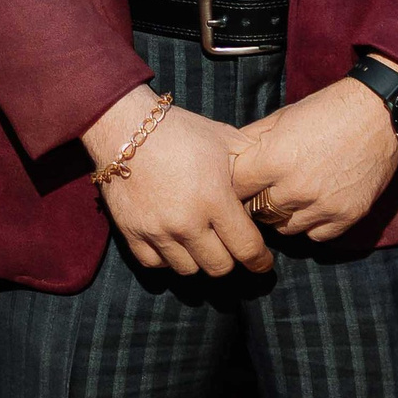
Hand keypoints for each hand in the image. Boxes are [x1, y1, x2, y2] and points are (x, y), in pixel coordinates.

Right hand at [84, 86, 272, 278]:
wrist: (124, 127)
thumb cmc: (180, 131)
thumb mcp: (225, 139)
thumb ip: (252, 163)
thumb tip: (274, 180)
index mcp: (214, 199)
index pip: (246, 248)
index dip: (260, 260)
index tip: (263, 263)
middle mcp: (186, 222)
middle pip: (219, 267)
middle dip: (231, 260)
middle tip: (230, 248)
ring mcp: (157, 230)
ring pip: (188, 270)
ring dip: (199, 260)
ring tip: (202, 244)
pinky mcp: (131, 232)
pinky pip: (155, 264)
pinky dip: (167, 259)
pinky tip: (174, 243)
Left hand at [228, 77, 397, 240]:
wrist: (379, 113)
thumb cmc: (327, 110)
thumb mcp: (281, 118)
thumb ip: (251, 141)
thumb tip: (226, 159)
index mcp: (274, 160)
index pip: (234, 189)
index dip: (234, 186)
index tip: (240, 183)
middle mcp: (296, 187)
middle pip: (257, 212)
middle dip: (257, 201)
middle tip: (266, 190)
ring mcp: (322, 205)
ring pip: (284, 228)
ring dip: (284, 215)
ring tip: (292, 195)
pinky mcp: (346, 216)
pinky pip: (315, 236)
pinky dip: (312, 224)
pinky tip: (315, 204)